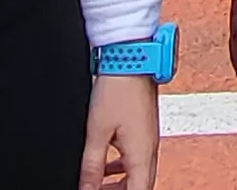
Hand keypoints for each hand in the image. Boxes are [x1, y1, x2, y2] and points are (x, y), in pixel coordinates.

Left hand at [84, 74, 157, 188]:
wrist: (131, 59)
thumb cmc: (117, 90)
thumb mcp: (97, 132)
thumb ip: (92, 165)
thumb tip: (86, 188)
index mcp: (142, 154)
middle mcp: (150, 149)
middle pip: (141, 186)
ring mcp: (149, 139)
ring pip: (138, 173)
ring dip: (121, 184)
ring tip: (99, 186)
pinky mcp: (144, 129)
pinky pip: (136, 158)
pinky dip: (122, 168)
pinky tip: (106, 165)